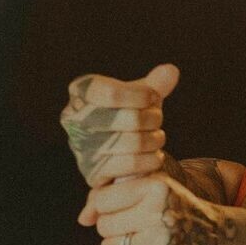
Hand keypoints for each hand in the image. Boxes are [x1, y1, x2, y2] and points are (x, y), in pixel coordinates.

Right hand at [59, 63, 179, 224]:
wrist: (119, 153)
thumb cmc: (129, 116)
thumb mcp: (141, 98)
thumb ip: (155, 85)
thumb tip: (171, 71)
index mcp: (80, 92)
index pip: (110, 93)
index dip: (139, 95)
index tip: (154, 97)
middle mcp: (73, 119)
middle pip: (126, 118)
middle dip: (151, 118)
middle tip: (157, 119)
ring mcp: (81, 148)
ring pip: (132, 142)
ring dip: (154, 139)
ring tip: (158, 137)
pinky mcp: (92, 173)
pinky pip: (130, 164)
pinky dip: (151, 159)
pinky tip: (156, 155)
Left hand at [85, 172, 233, 244]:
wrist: (220, 240)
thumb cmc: (179, 211)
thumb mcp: (157, 189)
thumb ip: (116, 195)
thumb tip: (82, 219)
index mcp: (157, 187)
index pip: (103, 199)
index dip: (107, 208)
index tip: (122, 213)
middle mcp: (158, 213)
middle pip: (105, 226)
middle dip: (113, 231)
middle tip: (132, 232)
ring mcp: (158, 243)